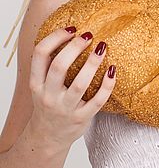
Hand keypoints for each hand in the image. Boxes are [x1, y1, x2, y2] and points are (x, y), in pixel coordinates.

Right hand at [28, 27, 116, 150]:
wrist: (47, 138)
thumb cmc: (48, 103)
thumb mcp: (40, 86)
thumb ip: (49, 65)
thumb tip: (72, 33)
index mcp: (36, 83)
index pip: (40, 54)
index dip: (55, 37)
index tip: (71, 29)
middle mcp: (48, 96)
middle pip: (59, 66)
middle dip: (75, 47)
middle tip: (88, 35)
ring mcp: (65, 108)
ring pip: (80, 83)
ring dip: (93, 63)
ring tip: (102, 47)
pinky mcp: (81, 118)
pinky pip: (98, 100)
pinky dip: (107, 85)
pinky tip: (112, 70)